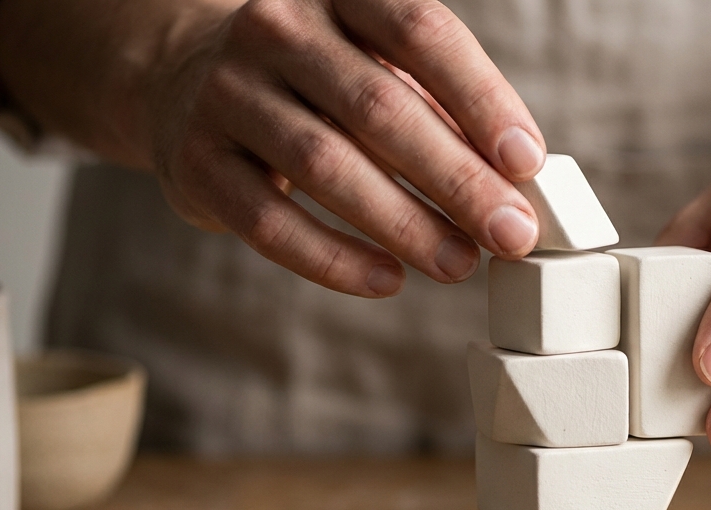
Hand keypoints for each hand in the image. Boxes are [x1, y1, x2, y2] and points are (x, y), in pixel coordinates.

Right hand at [133, 0, 544, 296]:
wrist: (184, 80)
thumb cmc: (317, 83)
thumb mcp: (377, 68)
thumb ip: (441, 111)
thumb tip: (513, 184)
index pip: (421, 32)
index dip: (482, 99)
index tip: (527, 162)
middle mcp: (278, 29)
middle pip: (381, 108)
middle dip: (457, 180)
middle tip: (510, 233)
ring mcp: (227, 92)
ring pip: (327, 166)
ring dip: (405, 225)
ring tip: (459, 264)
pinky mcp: (196, 163)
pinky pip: (271, 223)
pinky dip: (336, 259)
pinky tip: (388, 279)